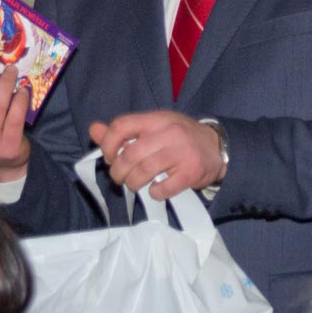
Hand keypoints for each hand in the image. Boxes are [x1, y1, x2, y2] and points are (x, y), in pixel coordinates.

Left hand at [88, 111, 222, 199]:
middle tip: (120, 177)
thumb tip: (93, 130)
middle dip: (118, 171)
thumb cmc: (179, 138)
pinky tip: (156, 190)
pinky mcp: (191, 172)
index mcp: (156, 119)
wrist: (217, 147)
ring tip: (134, 185)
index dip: (108, 144)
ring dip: (133, 183)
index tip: (109, 157)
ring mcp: (181, 153)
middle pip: (130, 154)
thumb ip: (123, 132)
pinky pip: (165, 188)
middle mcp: (169, 133)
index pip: (121, 125)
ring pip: (144, 171)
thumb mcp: (153, 128)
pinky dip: (155, 193)